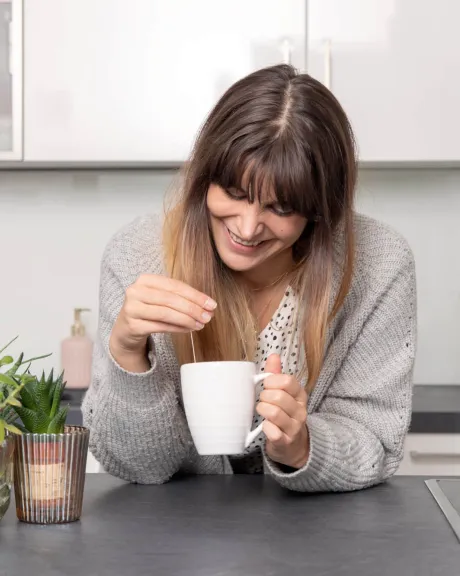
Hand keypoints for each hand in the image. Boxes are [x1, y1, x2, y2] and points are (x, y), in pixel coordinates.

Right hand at [110, 274, 216, 365]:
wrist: (125, 330)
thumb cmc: (149, 311)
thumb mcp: (161, 299)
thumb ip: (182, 299)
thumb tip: (208, 307)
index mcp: (145, 279)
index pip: (175, 285)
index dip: (195, 295)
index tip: (211, 304)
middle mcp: (135, 291)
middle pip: (171, 299)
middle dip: (193, 308)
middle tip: (208, 316)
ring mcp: (132, 308)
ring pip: (166, 313)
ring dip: (187, 319)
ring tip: (200, 324)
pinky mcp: (133, 325)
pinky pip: (160, 326)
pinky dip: (178, 328)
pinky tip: (188, 329)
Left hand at [256, 354, 308, 468]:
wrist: (293, 446)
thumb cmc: (284, 415)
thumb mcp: (283, 394)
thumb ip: (276, 375)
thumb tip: (273, 355)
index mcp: (300, 395)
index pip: (287, 381)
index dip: (272, 381)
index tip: (266, 386)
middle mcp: (300, 411)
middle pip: (279, 396)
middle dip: (264, 396)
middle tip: (262, 400)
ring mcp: (294, 427)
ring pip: (274, 413)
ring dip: (263, 410)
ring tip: (262, 411)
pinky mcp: (285, 442)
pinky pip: (273, 432)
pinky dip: (265, 428)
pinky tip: (265, 426)